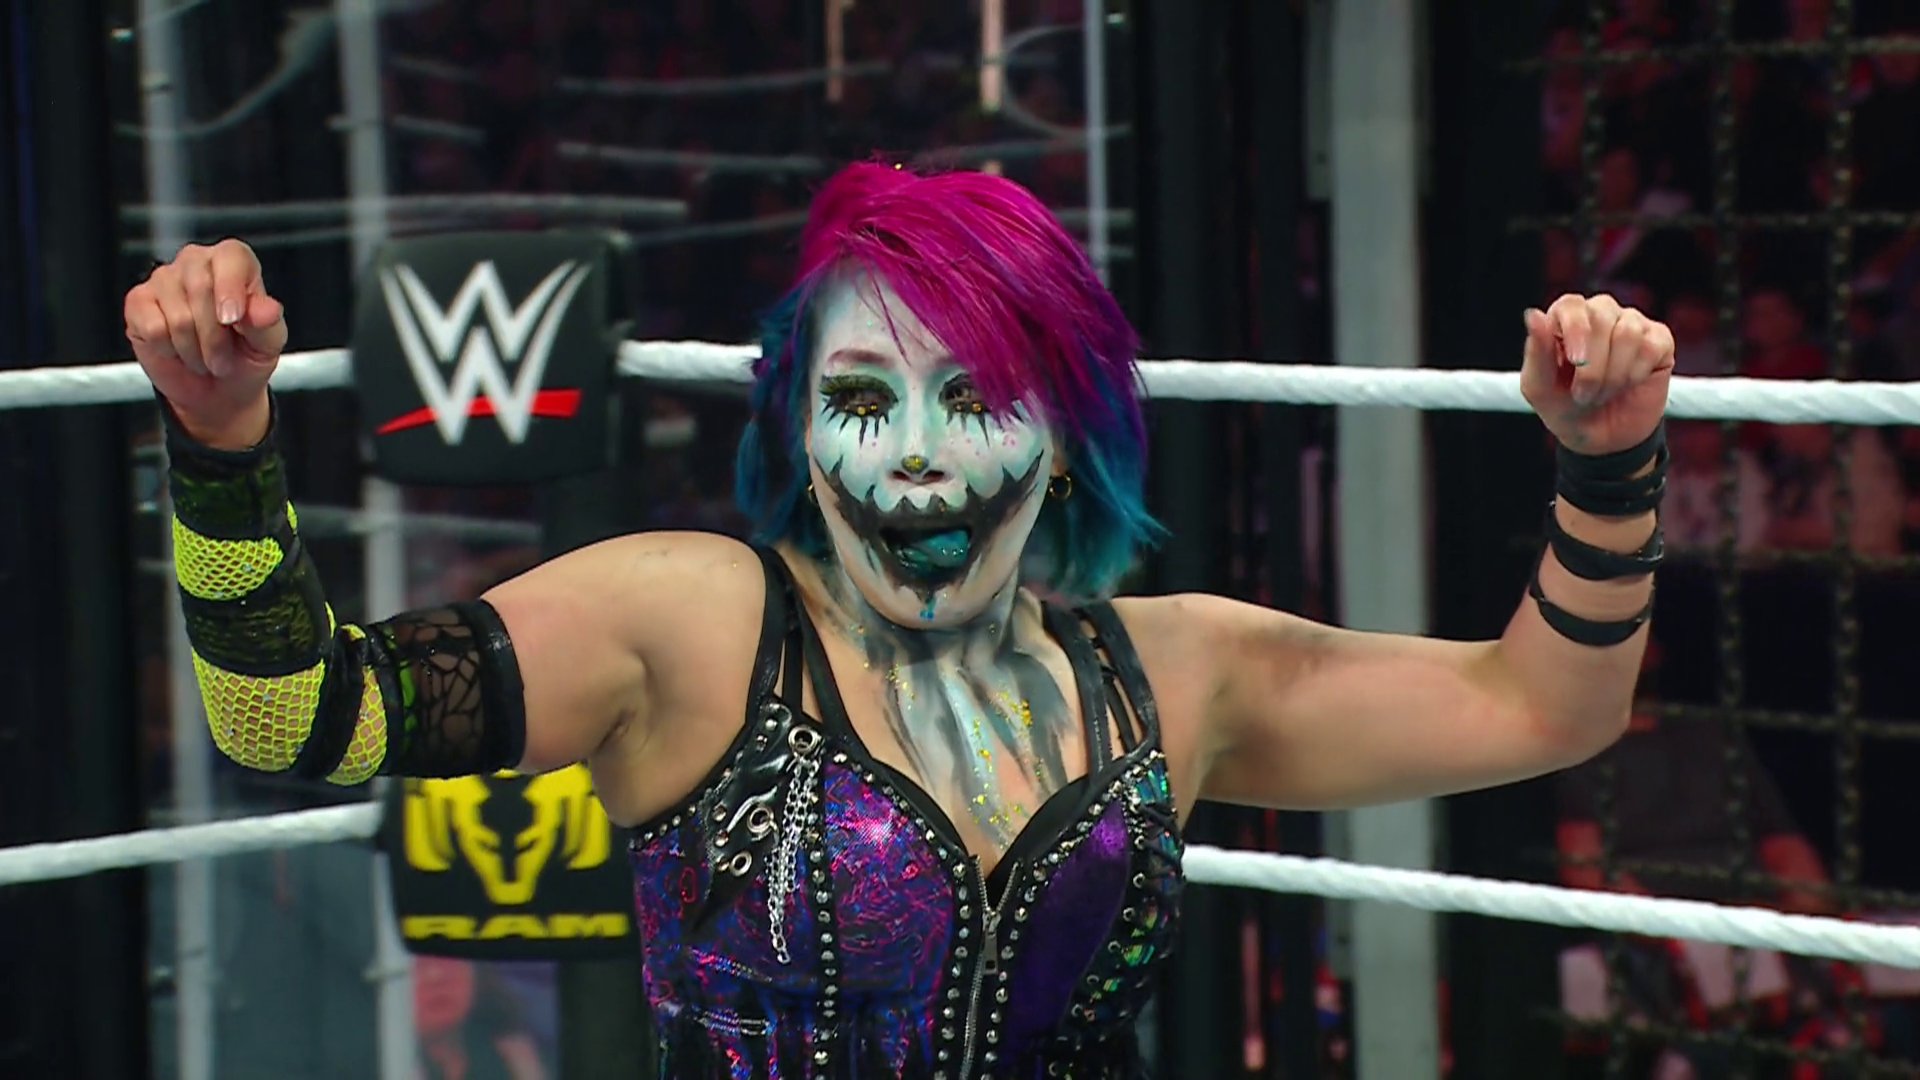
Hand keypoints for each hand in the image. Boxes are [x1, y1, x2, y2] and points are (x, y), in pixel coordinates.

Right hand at [124, 239, 285, 448]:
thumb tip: (268, 310)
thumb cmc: (244, 357)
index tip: (232, 320)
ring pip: (178, 315)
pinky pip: (153, 328)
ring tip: (204, 357)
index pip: (230, 257)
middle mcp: (196, 262)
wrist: (216, 389)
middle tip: (223, 359)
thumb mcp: (268, 344)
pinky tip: (177, 350)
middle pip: (201, 287)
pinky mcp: (138, 301)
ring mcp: (163, 279)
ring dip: (194, 349)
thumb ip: (268, 323)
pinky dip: (169, 350)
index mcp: (233, 262)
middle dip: (215, 336)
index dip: (230, 289)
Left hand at [1520, 293, 1673, 456]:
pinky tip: (1627, 385)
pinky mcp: (1658, 339)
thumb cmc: (1564, 406)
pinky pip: (1651, 346)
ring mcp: (1631, 323)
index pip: (1571, 305)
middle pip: (1601, 317)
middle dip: (1592, 366)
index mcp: (1564, 318)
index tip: (1575, 361)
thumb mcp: (1540, 387)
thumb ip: (1536, 351)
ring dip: (1613, 374)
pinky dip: (1635, 374)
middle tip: (1583, 395)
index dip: (1575, 329)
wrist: (1601, 437)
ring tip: (1603, 393)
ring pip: (1628, 332)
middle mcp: (1599, 313)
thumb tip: (1532, 315)